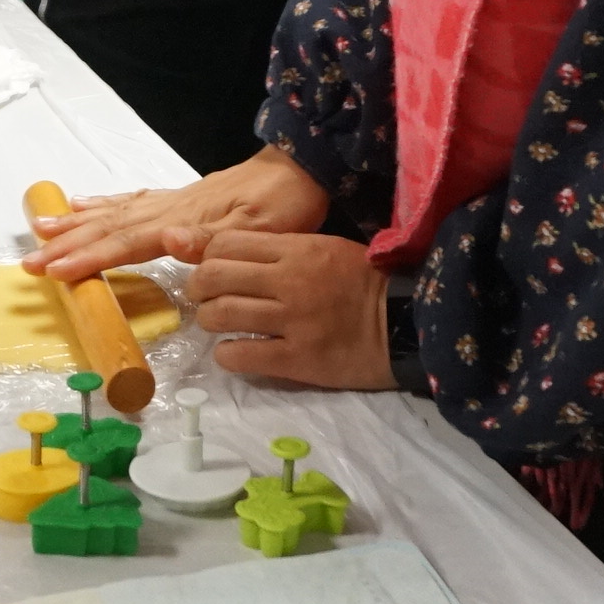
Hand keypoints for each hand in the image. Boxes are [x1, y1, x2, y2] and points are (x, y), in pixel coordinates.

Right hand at [27, 145, 329, 279]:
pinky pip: (130, 201)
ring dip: (76, 223)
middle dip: (67, 245)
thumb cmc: (285, 205)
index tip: (55, 271)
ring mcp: (172, 201)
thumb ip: (212, 240)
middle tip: (29, 261)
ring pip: (113, 213)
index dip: (89, 258)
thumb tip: (167, 239)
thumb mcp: (259, 230)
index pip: (126, 242)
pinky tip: (83, 205)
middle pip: (109, 228)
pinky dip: (102, 205)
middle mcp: (169, 208)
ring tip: (39, 227)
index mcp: (183, 221)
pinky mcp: (180, 199)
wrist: (301, 167)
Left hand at [192, 230, 397, 390]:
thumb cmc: (364, 282)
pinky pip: (241, 355)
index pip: (226, 244)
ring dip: (210, 321)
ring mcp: (292, 321)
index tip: (210, 271)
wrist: (404, 323)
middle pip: (214, 277)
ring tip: (219, 326)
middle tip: (205, 300)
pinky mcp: (298, 359)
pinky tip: (235, 352)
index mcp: (297, 249)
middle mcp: (289, 281)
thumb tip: (230, 252)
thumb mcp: (325, 248)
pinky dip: (227, 354)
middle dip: (199, 290)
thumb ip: (280, 248)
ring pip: (221, 315)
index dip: (206, 258)